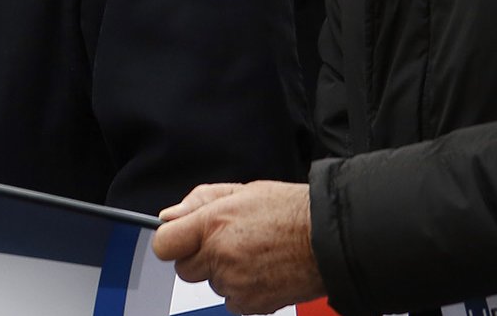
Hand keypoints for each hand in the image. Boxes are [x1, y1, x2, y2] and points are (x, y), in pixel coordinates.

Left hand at [152, 182, 321, 314]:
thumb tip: (169, 216)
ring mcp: (235, 283)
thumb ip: (199, 202)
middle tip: (228, 245)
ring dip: (224, 274)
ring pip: (211, 284)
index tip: (180, 240)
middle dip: (200, 258)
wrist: (331, 239)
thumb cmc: (292, 212)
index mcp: (212, 223)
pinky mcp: (251, 304)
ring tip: (254, 255)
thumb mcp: (242, 191)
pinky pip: (232, 302)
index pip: (165, 244)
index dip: (171, 242)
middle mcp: (220, 255)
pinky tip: (262, 272)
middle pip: (185, 269)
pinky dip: (242, 291)